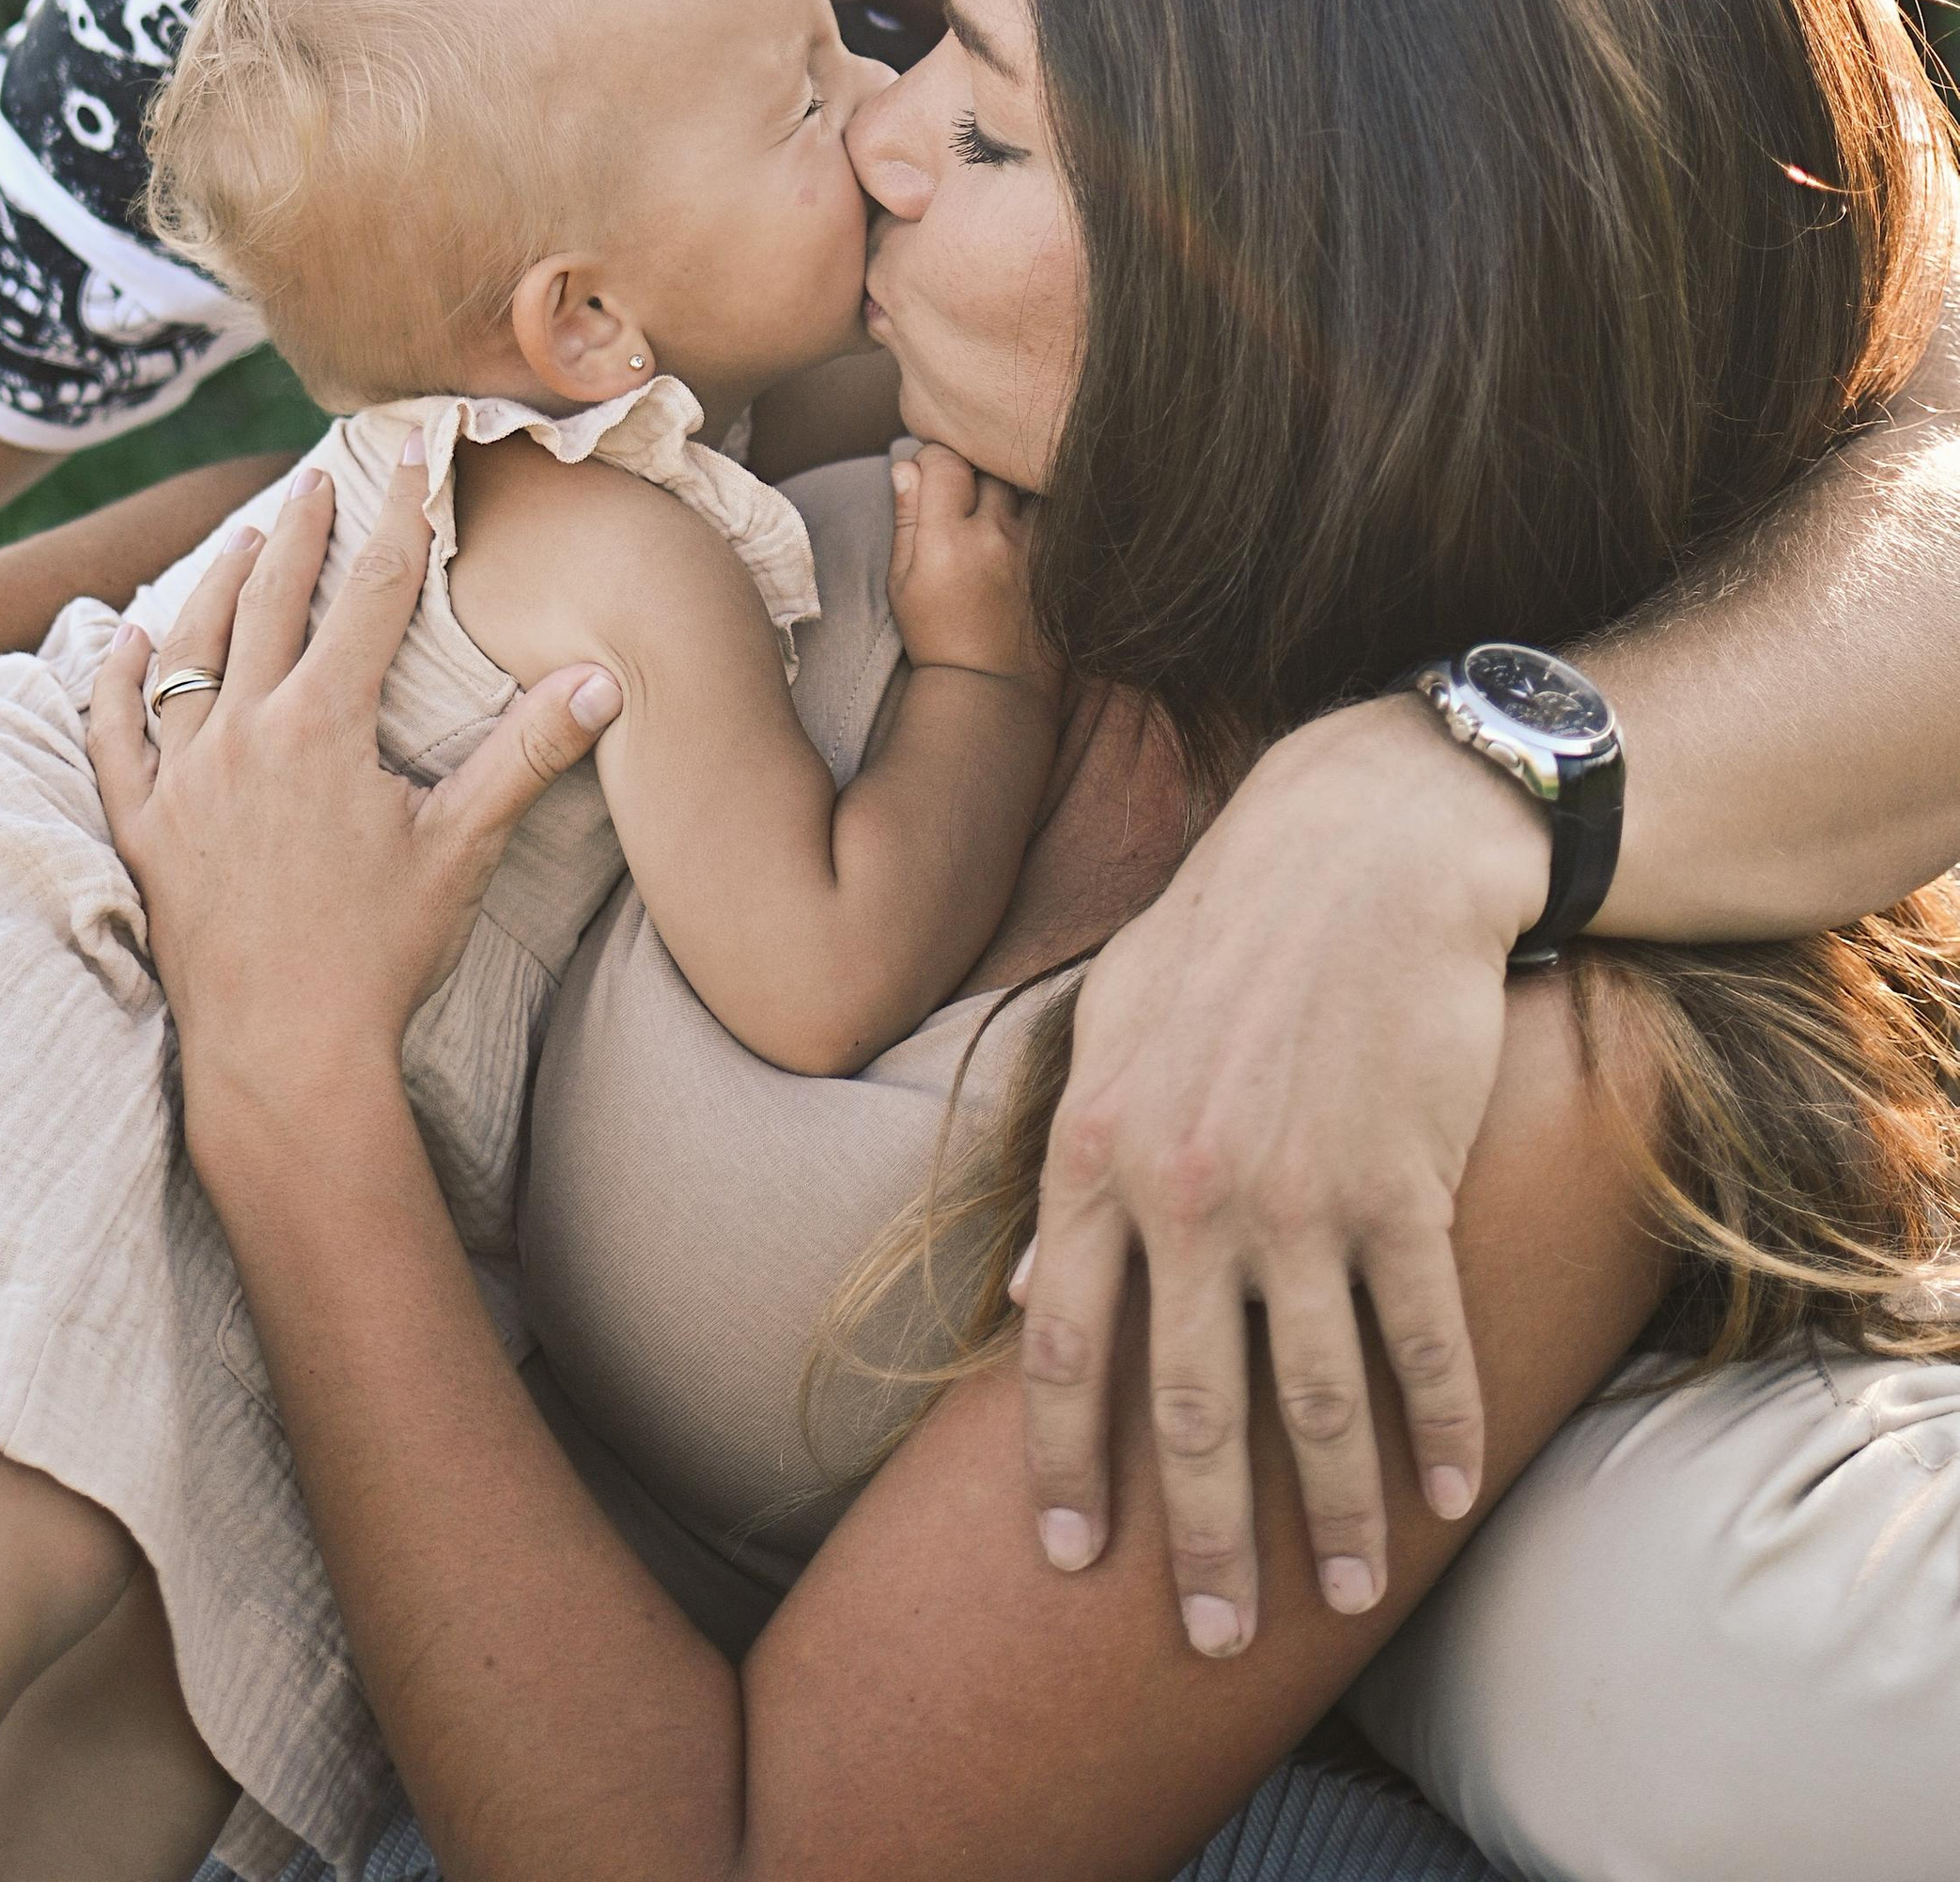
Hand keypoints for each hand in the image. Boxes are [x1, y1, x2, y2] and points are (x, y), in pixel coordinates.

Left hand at [87, 451, 620, 1148]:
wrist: (285, 1056)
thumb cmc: (382, 952)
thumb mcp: (464, 845)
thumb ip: (530, 752)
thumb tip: (606, 679)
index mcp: (325, 725)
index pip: (373, 592)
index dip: (399, 517)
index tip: (411, 458)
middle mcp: (244, 733)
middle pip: (271, 600)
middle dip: (298, 530)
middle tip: (314, 480)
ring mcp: (184, 780)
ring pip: (191, 650)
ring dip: (215, 584)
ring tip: (240, 539)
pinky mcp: (144, 829)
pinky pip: (114, 736)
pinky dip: (116, 680)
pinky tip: (125, 638)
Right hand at [887, 441, 1040, 689]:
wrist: (992, 686)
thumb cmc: (937, 634)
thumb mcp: (902, 581)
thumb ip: (905, 518)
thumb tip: (905, 465)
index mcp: (946, 538)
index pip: (944, 460)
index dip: (934, 460)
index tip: (932, 478)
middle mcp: (993, 535)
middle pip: (988, 465)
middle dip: (973, 471)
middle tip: (963, 497)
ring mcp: (1033, 548)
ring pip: (1024, 485)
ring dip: (1009, 489)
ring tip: (996, 513)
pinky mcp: (1059, 562)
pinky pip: (1052, 513)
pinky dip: (1037, 512)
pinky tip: (1023, 529)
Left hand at [1014, 694, 1549, 1650]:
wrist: (1368, 845)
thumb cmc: (1232, 924)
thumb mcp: (1110, 1017)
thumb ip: (1069, 1152)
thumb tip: (1037, 1279)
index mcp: (1097, 1147)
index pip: (1061, 1344)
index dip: (1062, 1461)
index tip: (1070, 1558)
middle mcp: (1187, 1189)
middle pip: (1186, 1405)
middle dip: (1195, 1540)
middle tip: (1212, 1639)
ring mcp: (1300, 1194)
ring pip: (1314, 1399)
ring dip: (1331, 1515)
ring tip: (1339, 1594)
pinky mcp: (1404, 1183)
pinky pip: (1423, 1337)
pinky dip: (1441, 1426)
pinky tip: (1448, 1493)